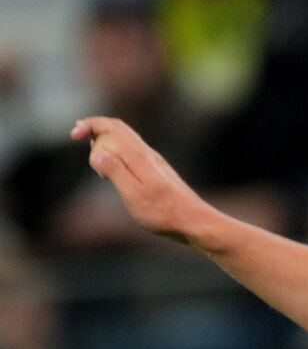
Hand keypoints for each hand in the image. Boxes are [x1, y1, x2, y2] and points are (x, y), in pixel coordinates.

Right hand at [70, 117, 211, 243]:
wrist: (194, 222)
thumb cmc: (163, 212)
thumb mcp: (134, 194)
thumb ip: (115, 171)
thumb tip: (97, 153)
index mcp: (139, 156)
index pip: (112, 128)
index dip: (90, 125)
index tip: (73, 135)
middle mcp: (148, 155)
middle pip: (118, 129)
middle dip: (96, 129)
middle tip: (78, 138)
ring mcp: (154, 163)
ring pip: (125, 140)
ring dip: (105, 142)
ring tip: (95, 160)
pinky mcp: (157, 172)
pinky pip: (132, 153)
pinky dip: (116, 153)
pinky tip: (112, 170)